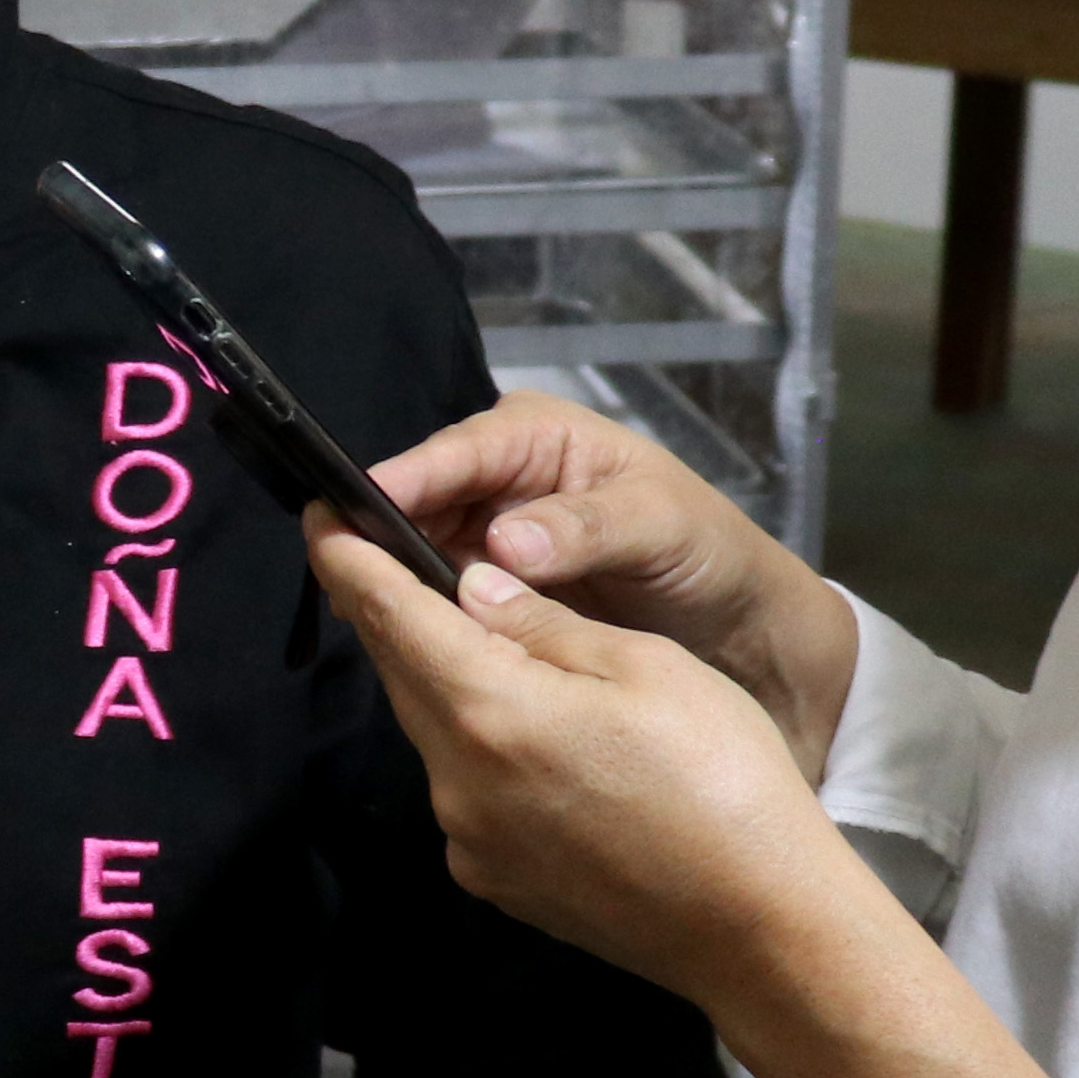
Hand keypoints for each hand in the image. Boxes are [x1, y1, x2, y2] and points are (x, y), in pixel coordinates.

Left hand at [307, 518, 848, 1007]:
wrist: (759, 927)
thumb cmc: (723, 781)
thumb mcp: (645, 667)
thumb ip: (543, 624)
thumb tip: (472, 586)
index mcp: (488, 711)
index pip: (389, 615)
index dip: (349, 559)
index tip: (322, 517)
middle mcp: (456, 783)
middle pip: (403, 675)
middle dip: (393, 615)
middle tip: (388, 560)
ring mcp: (469, 841)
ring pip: (434, 735)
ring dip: (444, 684)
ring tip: (479, 643)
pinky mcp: (493, 881)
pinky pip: (465, 793)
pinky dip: (480, 750)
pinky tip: (533, 739)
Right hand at [367, 390, 855, 774]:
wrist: (737, 624)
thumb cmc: (708, 553)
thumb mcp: (661, 527)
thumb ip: (587, 529)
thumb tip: (506, 542)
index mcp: (540, 436)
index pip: (459, 452)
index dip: (407, 480)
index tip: (359, 510)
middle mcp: (501, 478)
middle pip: (420, 499)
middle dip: (383, 535)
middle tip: (342, 575)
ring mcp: (487, 536)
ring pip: (417, 551)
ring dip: (394, 581)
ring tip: (359, 613)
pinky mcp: (485, 590)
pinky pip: (438, 596)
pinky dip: (421, 615)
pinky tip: (397, 640)